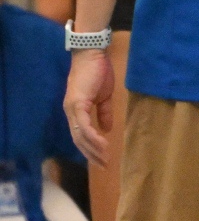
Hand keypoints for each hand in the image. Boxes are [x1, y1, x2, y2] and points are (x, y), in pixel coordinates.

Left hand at [65, 50, 115, 165]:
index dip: (90, 149)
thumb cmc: (98, 72)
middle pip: (78, 140)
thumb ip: (104, 113)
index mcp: (76, 111)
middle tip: (104, 165)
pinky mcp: (77, 103)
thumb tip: (106, 130)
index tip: (102, 160)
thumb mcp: (104, 96)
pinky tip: (102, 143)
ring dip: (93, 148)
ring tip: (105, 158)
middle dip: (91, 154)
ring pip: (79, 135)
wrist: (92, 55)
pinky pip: (83, 125)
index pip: (80, 135)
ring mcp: (72, 108)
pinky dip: (92, 136)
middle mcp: (70, 112)